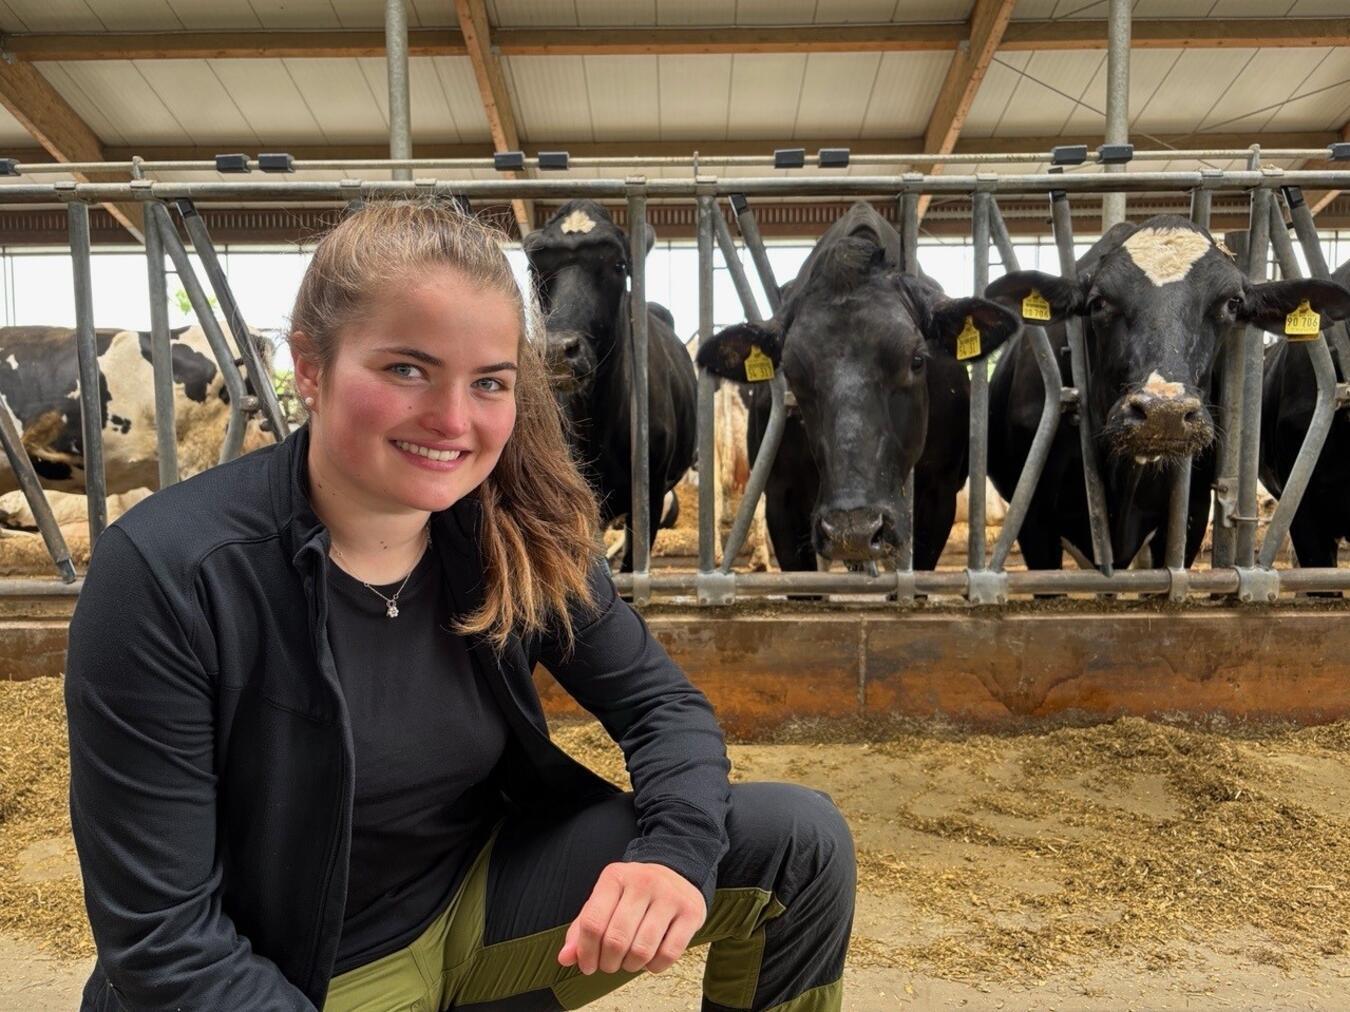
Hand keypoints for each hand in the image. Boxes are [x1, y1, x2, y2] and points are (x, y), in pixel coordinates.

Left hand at [557, 861, 706, 975]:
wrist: (676, 872)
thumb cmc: (634, 893)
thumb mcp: (605, 900)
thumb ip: (582, 928)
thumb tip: (565, 958)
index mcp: (615, 876)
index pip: (592, 922)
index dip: (585, 952)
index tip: (587, 966)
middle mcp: (643, 882)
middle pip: (616, 939)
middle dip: (608, 963)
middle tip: (610, 965)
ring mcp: (669, 896)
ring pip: (642, 950)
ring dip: (630, 966)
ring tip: (629, 962)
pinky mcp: (691, 911)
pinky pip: (668, 954)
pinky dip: (654, 967)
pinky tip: (650, 960)